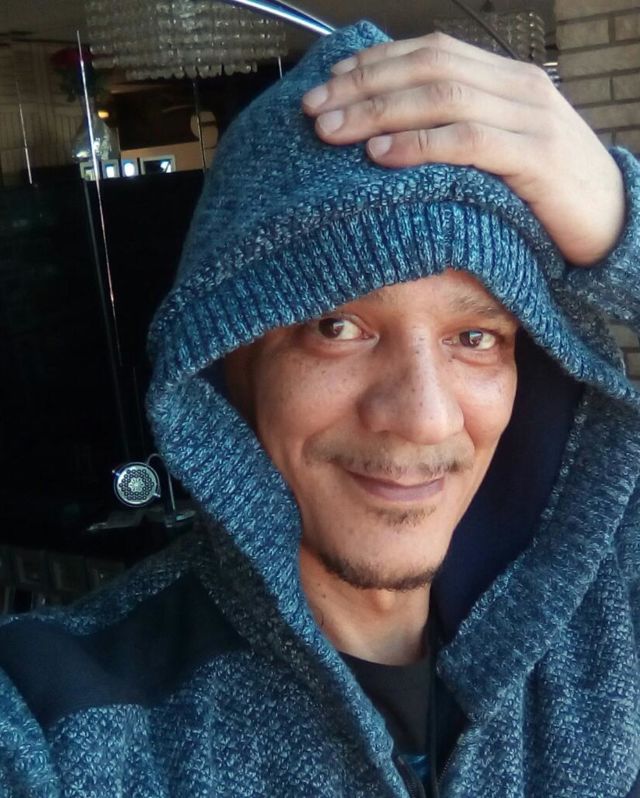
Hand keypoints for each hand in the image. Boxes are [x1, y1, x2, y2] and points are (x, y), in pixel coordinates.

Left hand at [302, 32, 624, 265]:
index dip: (375, 63)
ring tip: (333, 132)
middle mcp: (517, 86)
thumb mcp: (501, 148)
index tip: (329, 84)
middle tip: (316, 110)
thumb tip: (391, 132)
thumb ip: (458, 129)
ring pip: (442, 98)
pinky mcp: (535, 158)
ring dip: (379, 112)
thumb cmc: (548, 190)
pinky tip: (381, 155)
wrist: (614, 221)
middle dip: (363, 86)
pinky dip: (419, 145)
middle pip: (428, 68)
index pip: (430, 52)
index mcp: (505, 78)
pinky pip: (468, 142)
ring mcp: (529, 118)